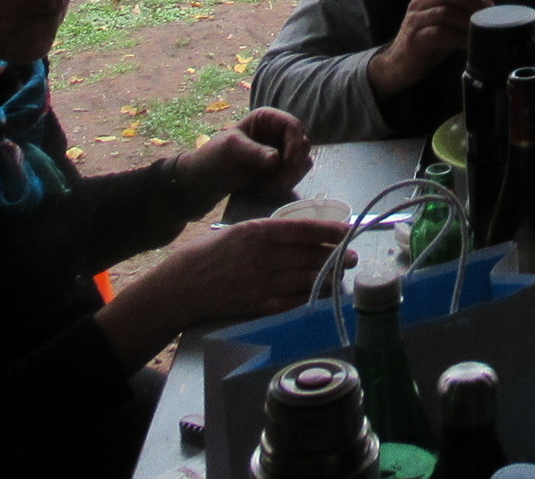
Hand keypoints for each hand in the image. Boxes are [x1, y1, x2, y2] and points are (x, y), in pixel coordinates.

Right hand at [101, 218, 346, 365]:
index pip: (303, 229)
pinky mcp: (258, 305)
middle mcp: (264, 256)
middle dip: (335, 256)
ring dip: (328, 277)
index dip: (329, 230)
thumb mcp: (238, 230)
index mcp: (259, 232)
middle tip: (353, 256)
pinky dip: (310, 296)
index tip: (347, 231)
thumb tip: (300, 234)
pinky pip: (292, 301)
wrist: (182, 286)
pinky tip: (321, 293)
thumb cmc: (208, 252)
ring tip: (341, 274)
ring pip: (305, 279)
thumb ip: (268, 233)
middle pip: (310, 255)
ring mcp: (262, 283)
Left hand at [176, 108, 312, 210]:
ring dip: (290, 178)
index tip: (285, 164)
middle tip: (277, 184)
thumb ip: (255, 152)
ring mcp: (281, 152)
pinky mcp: (279, 171)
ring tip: (269, 190)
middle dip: (293, 166)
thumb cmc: (213, 157)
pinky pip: (294, 176)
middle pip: (302, 145)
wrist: (203, 182)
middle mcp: (278, 133)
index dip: (294, 144)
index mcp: (267, 119)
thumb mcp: (232, 150)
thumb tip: (277, 160)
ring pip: (302, 163)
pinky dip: (285, 185)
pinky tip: (267, 191)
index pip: (294, 126)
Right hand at [365, 0, 497, 95]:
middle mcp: (420, 3)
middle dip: (473, 1)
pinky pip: (439, 34)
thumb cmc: (429, 40)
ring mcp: (415, 20)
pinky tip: (469, 43)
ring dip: (467, 20)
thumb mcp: (449, 20)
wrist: (400, 64)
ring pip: (445, 12)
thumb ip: (467, 6)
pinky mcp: (414, 39)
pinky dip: (458, 37)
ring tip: (482, 29)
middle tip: (490, 12)